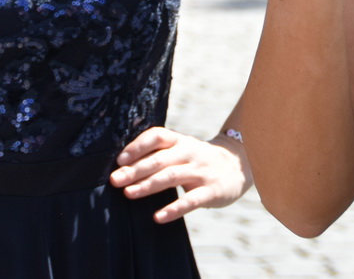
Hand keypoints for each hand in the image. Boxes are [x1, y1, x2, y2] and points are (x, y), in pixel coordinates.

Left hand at [110, 126, 250, 222]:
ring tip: (129, 193)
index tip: (120, 159)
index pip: (158, 136)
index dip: (138, 146)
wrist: (237, 167)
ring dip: (148, 185)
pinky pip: (191, 201)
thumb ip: (159, 153)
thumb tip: (122, 165)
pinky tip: (158, 217)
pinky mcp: (211, 191)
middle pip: (160, 159)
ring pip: (172, 177)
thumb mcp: (182, 149)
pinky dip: (173, 209)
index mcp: (180, 141)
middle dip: (136, 170)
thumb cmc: (197, 160)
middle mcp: (190, 153)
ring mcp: (201, 172)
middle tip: (115, 180)